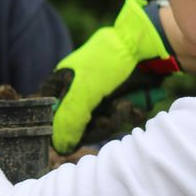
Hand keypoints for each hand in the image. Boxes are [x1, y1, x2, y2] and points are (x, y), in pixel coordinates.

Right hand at [49, 0, 177, 152]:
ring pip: (100, 125)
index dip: (59, 130)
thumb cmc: (109, 62)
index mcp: (61, 84)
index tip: (73, 137)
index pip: (50, 115)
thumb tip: (59, 147)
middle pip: (77, 126)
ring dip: (114, 119)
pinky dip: (126, 115)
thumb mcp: (84, 92)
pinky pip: (118, 119)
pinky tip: (131, 105)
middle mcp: (77, 92)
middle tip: (108, 121)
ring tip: (124, 106)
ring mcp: (98, 96)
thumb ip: (69, 120)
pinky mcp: (118, 99)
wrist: (146, 48)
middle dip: (96, 127)